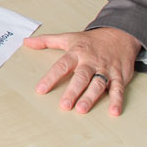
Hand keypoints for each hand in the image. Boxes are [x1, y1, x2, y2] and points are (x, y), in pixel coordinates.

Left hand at [23, 27, 141, 115]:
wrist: (119, 34)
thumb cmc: (91, 40)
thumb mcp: (68, 37)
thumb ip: (46, 41)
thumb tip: (26, 42)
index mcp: (77, 53)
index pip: (61, 66)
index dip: (51, 77)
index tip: (41, 89)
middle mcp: (90, 62)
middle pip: (81, 77)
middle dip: (73, 91)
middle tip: (65, 105)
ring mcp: (105, 69)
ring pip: (98, 84)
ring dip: (91, 97)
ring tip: (82, 109)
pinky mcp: (119, 76)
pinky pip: (118, 89)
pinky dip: (117, 100)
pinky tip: (114, 111)